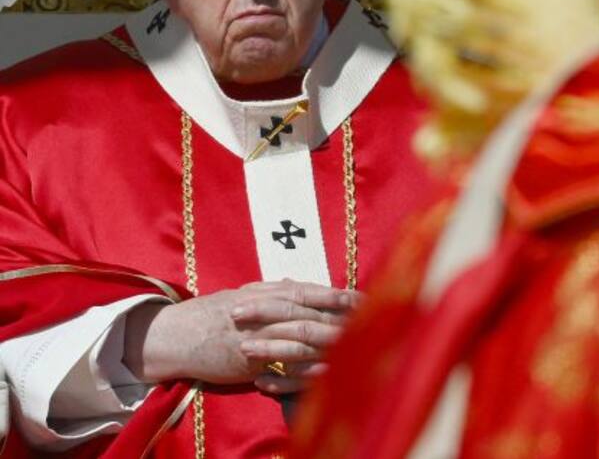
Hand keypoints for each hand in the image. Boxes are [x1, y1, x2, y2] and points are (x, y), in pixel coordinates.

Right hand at [124, 280, 361, 394]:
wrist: (174, 335)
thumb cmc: (210, 313)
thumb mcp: (241, 293)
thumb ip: (270, 288)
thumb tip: (293, 280)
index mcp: (265, 294)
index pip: (307, 292)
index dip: (334, 295)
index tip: (360, 296)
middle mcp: (263, 313)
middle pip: (308, 313)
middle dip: (339, 317)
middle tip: (369, 320)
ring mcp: (256, 338)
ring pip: (297, 339)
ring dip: (327, 343)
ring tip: (356, 346)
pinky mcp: (247, 363)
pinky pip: (280, 366)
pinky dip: (302, 369)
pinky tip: (324, 373)